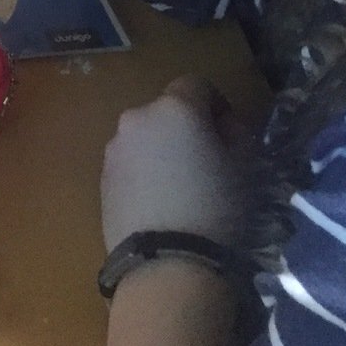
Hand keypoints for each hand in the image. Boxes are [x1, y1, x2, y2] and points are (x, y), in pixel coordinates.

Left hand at [101, 76, 251, 252]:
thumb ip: (235, 135)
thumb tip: (224, 127)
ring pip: (145, 138)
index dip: (217, 105)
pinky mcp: (101, 177)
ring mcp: (114, 148)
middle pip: (167, 112)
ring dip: (162, 150)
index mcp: (173, 108)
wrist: (167, 261)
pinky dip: (145, 172)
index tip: (230, 135)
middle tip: (208, 163)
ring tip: (182, 188)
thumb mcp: (244, 168)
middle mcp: (136, 118)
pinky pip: (130, 164)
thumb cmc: (216, 208)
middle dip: (188, 129)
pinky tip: (160, 203)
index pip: (197, 84)